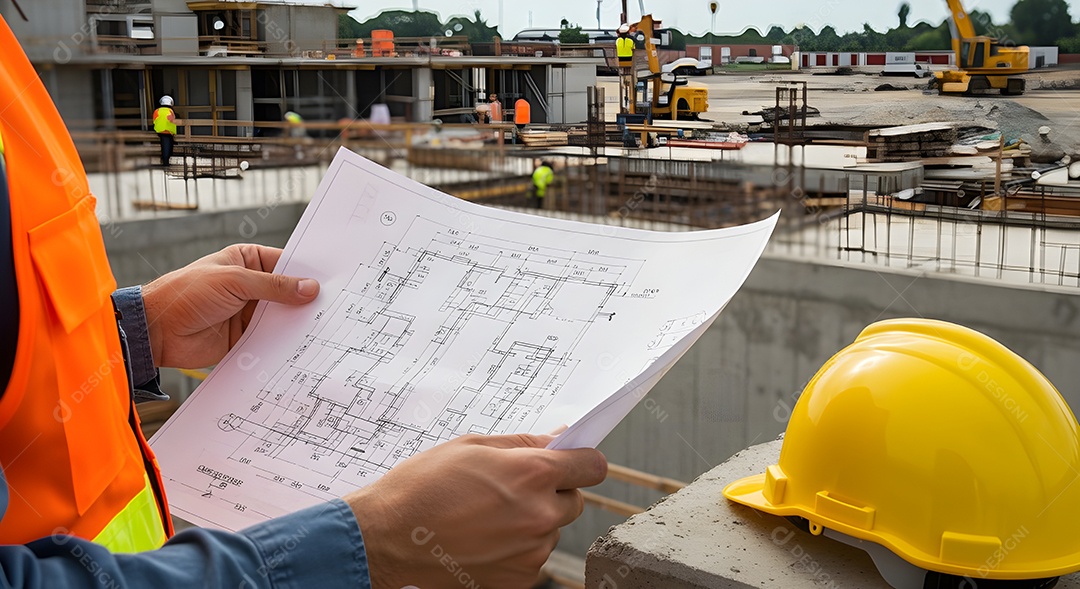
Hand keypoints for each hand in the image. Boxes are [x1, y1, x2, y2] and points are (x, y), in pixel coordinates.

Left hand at [142, 244, 318, 368]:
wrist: (156, 331)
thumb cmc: (186, 293)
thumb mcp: (234, 282)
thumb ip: (274, 286)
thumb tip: (310, 288)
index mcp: (247, 261)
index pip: (286, 263)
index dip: (308, 271)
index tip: (335, 279)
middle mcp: (251, 285)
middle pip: (287, 291)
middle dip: (307, 299)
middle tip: (337, 305)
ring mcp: (249, 312)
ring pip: (282, 316)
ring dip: (298, 321)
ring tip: (328, 326)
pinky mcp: (246, 337)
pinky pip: (272, 338)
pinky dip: (286, 341)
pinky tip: (305, 344)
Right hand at [345, 433, 606, 588]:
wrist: (385, 539)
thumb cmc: (421, 488)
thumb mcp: (471, 446)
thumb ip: (523, 444)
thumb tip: (557, 439)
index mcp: (533, 474)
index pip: (592, 465)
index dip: (581, 460)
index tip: (572, 460)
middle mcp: (540, 515)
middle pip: (574, 501)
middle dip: (553, 492)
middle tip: (513, 488)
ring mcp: (531, 552)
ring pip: (551, 530)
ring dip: (531, 521)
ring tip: (486, 516)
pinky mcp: (518, 579)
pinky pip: (532, 557)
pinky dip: (516, 548)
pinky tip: (482, 539)